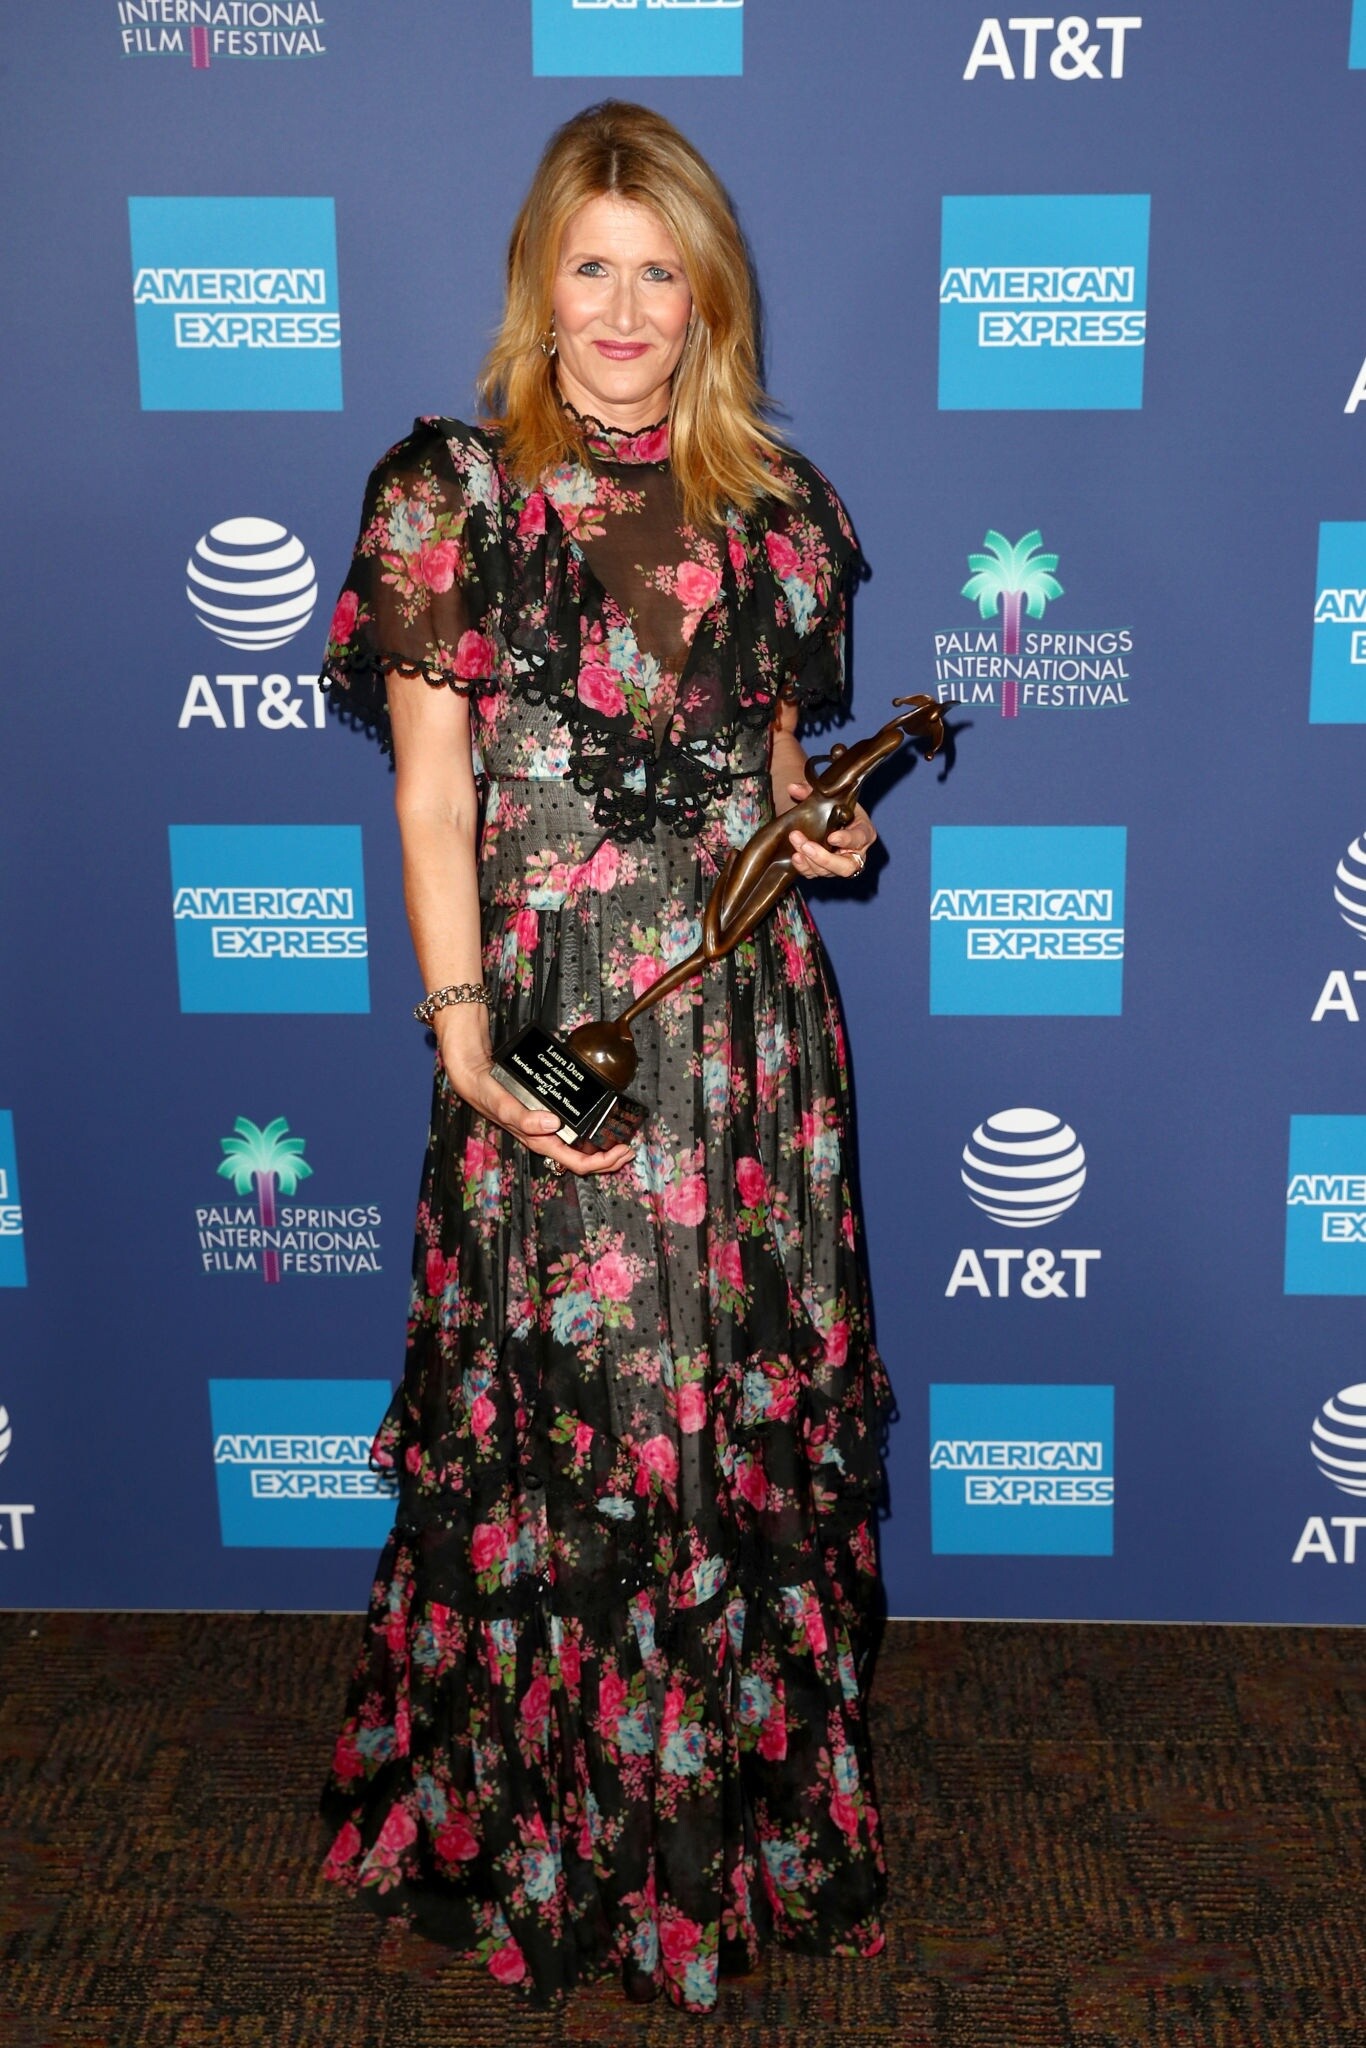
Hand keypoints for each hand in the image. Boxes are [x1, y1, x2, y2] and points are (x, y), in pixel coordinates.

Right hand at [442, 1047, 633, 1176]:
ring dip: (603, 1148)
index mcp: (540, 1141)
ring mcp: (548, 1130)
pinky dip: (591, 1132)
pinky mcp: (548, 1118)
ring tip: (622, 1139)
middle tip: (630, 1147)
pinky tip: (602, 1124)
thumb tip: (553, 1124)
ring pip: (581, 1149)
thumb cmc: (489, 1094)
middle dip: (609, 1159)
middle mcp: (547, 1139)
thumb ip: (524, 1118)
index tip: (621, 1150)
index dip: (602, 1162)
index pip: (577, 1162)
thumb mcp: (504, 1105)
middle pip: (583, 1160)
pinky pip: (575, 1132)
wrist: (477, 1079)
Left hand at [784, 782, 877, 882]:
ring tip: (796, 843)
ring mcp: (840, 865)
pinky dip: (804, 868)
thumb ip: (812, 791)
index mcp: (864, 832)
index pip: (859, 839)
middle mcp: (855, 853)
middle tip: (806, 845)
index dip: (846, 840)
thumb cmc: (836, 807)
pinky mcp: (826, 870)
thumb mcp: (830, 797)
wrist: (829, 817)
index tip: (832, 837)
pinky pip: (815, 875)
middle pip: (846, 867)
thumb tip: (793, 787)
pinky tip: (795, 857)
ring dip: (809, 860)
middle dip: (824, 858)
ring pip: (828, 872)